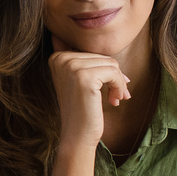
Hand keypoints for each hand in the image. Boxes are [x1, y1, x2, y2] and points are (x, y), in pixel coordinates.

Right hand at [48, 34, 130, 150]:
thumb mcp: (79, 80)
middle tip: (114, 96)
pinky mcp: (84, 77)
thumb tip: (105, 39)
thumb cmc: (82, 109)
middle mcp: (61, 59)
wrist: (77, 136)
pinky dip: (119, 87)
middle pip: (103, 56)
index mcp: (57, 57)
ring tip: (114, 99)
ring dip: (118, 83)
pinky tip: (114, 101)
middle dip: (114, 77)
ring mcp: (71, 67)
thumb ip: (85, 60)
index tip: (107, 87)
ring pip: (111, 64)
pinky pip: (114, 72)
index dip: (104, 70)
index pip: (93, 52)